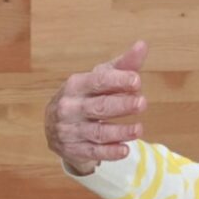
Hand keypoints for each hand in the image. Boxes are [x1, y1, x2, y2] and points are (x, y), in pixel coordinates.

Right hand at [44, 40, 149, 174]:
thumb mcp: (99, 79)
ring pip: (97, 132)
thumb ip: (122, 66)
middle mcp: (69, 107)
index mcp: (76, 85)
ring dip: (120, 132)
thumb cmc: (85, 97)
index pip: (98, 81)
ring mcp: (70, 130)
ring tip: (139, 129)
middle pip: (98, 107)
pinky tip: (125, 150)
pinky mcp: (74, 150)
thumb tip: (142, 45)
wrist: (56, 127)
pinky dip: (110, 152)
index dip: (117, 81)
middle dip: (121, 105)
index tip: (137, 81)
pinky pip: (93, 152)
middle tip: (142, 103)